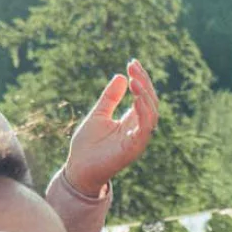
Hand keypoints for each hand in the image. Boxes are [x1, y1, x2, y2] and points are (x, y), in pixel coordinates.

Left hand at [62, 60, 158, 197]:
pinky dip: (144, 113)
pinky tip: (136, 98)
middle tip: (133, 67)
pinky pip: (145, 129)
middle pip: (150, 102)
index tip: (132, 63)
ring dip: (145, 96)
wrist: (79, 168)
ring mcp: (138, 139)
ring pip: (152, 114)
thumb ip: (110, 97)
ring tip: (135, 81)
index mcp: (131, 121)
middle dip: (144, 83)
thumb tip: (121, 76)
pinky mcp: (134, 148)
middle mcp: (138, 129)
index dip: (140, 79)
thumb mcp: (99, 114)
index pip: (143, 96)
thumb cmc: (88, 145)